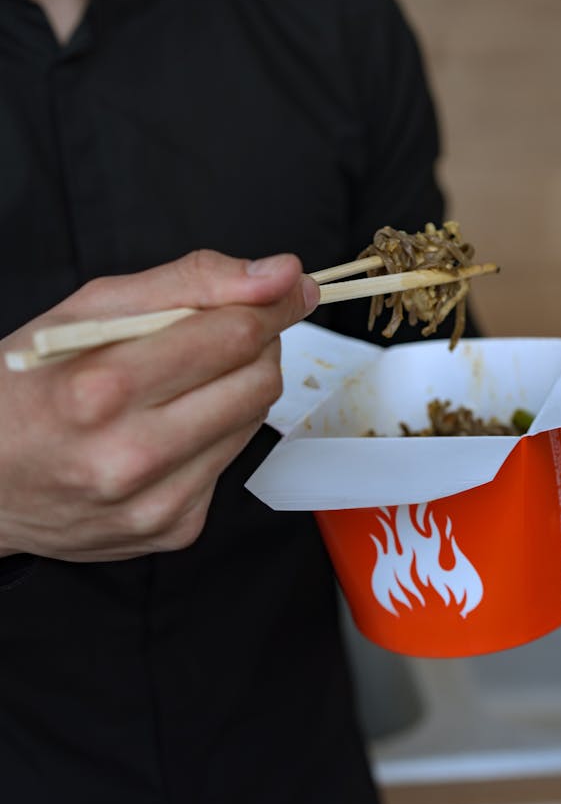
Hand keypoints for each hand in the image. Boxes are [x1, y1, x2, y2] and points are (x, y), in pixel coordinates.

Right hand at [0, 250, 319, 562]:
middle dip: (255, 344)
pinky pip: (229, 464)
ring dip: (237, 387)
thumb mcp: (90, 308)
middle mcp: (130, 455)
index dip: (271, 304)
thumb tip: (279, 273)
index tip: (288, 287)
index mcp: (103, 387)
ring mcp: (155, 502)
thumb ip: (190, 281)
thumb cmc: (29, 384)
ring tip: (185, 380)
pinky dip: (215, 434)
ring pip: (252, 422)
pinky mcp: (173, 530)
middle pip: (257, 381)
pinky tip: (169, 429)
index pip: (233, 335)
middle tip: (224, 332)